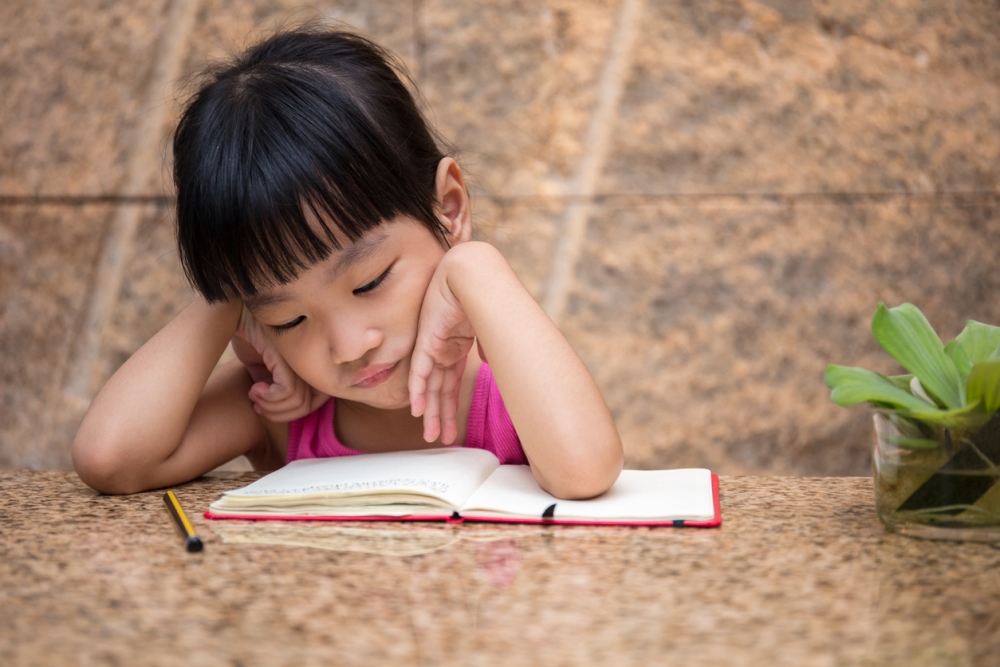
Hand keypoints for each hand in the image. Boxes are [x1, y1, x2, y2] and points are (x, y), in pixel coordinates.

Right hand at [232, 305, 328, 421]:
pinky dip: (268, 397)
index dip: (292, 412)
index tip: (266, 407)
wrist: (237, 316)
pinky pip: (287, 391)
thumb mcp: (269, 369)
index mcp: (311, 363)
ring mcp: (302, 356)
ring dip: (269, 406)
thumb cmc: (253, 340)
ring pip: (297, 401)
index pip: (318, 401)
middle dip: (279, 413)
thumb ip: (282, 387)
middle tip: (258, 403)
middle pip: (308, 405)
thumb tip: (287, 411)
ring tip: (254, 393)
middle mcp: (312, 360)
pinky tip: (254, 388)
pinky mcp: (288, 355)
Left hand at [408, 261, 475, 443]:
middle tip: (438, 438)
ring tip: (430, 434)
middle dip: (438, 415)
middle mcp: (443, 349)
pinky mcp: (427, 340)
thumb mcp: (491, 330)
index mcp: (457, 346)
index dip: (450, 407)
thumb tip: (493, 363)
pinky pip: (420, 372)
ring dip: (430, 411)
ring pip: (430, 386)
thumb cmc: (486, 295)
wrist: (473, 274)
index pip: (450, 383)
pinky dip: (419, 391)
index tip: (451, 428)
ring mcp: (434, 345)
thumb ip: (490, 349)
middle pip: (439, 389)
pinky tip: (417, 410)